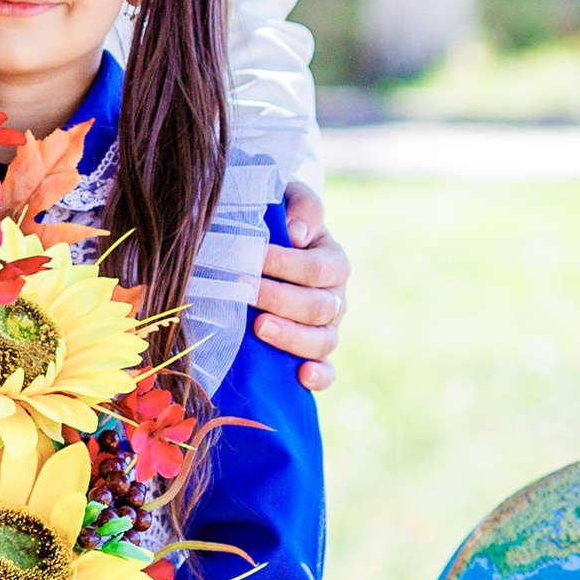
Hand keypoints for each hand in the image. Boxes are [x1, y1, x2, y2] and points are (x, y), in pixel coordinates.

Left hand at [255, 186, 349, 391]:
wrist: (272, 255)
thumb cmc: (278, 226)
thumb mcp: (291, 203)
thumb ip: (301, 206)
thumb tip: (297, 233)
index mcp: (333, 262)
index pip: (316, 268)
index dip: (285, 264)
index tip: (252, 257)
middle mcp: (336, 297)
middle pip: (318, 306)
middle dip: (279, 299)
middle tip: (243, 291)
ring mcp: (328, 329)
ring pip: (323, 340)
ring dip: (291, 337)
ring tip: (260, 327)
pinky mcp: (316, 355)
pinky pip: (327, 372)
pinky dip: (319, 377)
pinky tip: (301, 376)